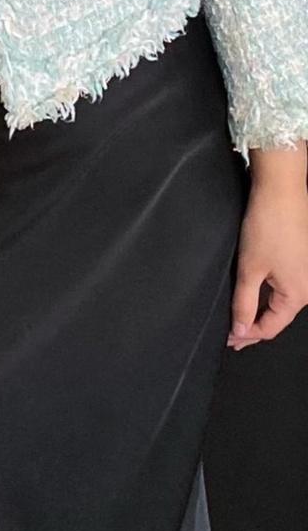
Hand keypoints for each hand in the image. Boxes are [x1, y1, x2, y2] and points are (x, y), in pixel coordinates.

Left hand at [227, 175, 307, 349]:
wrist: (281, 191)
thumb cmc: (268, 226)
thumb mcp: (250, 269)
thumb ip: (244, 303)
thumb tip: (241, 330)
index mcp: (298, 295)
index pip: (271, 327)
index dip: (247, 335)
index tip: (229, 339)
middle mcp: (307, 288)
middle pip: (278, 316)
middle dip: (254, 325)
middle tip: (232, 334)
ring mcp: (306, 273)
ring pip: (281, 301)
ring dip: (260, 310)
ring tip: (239, 317)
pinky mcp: (302, 260)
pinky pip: (284, 286)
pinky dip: (267, 294)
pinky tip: (253, 295)